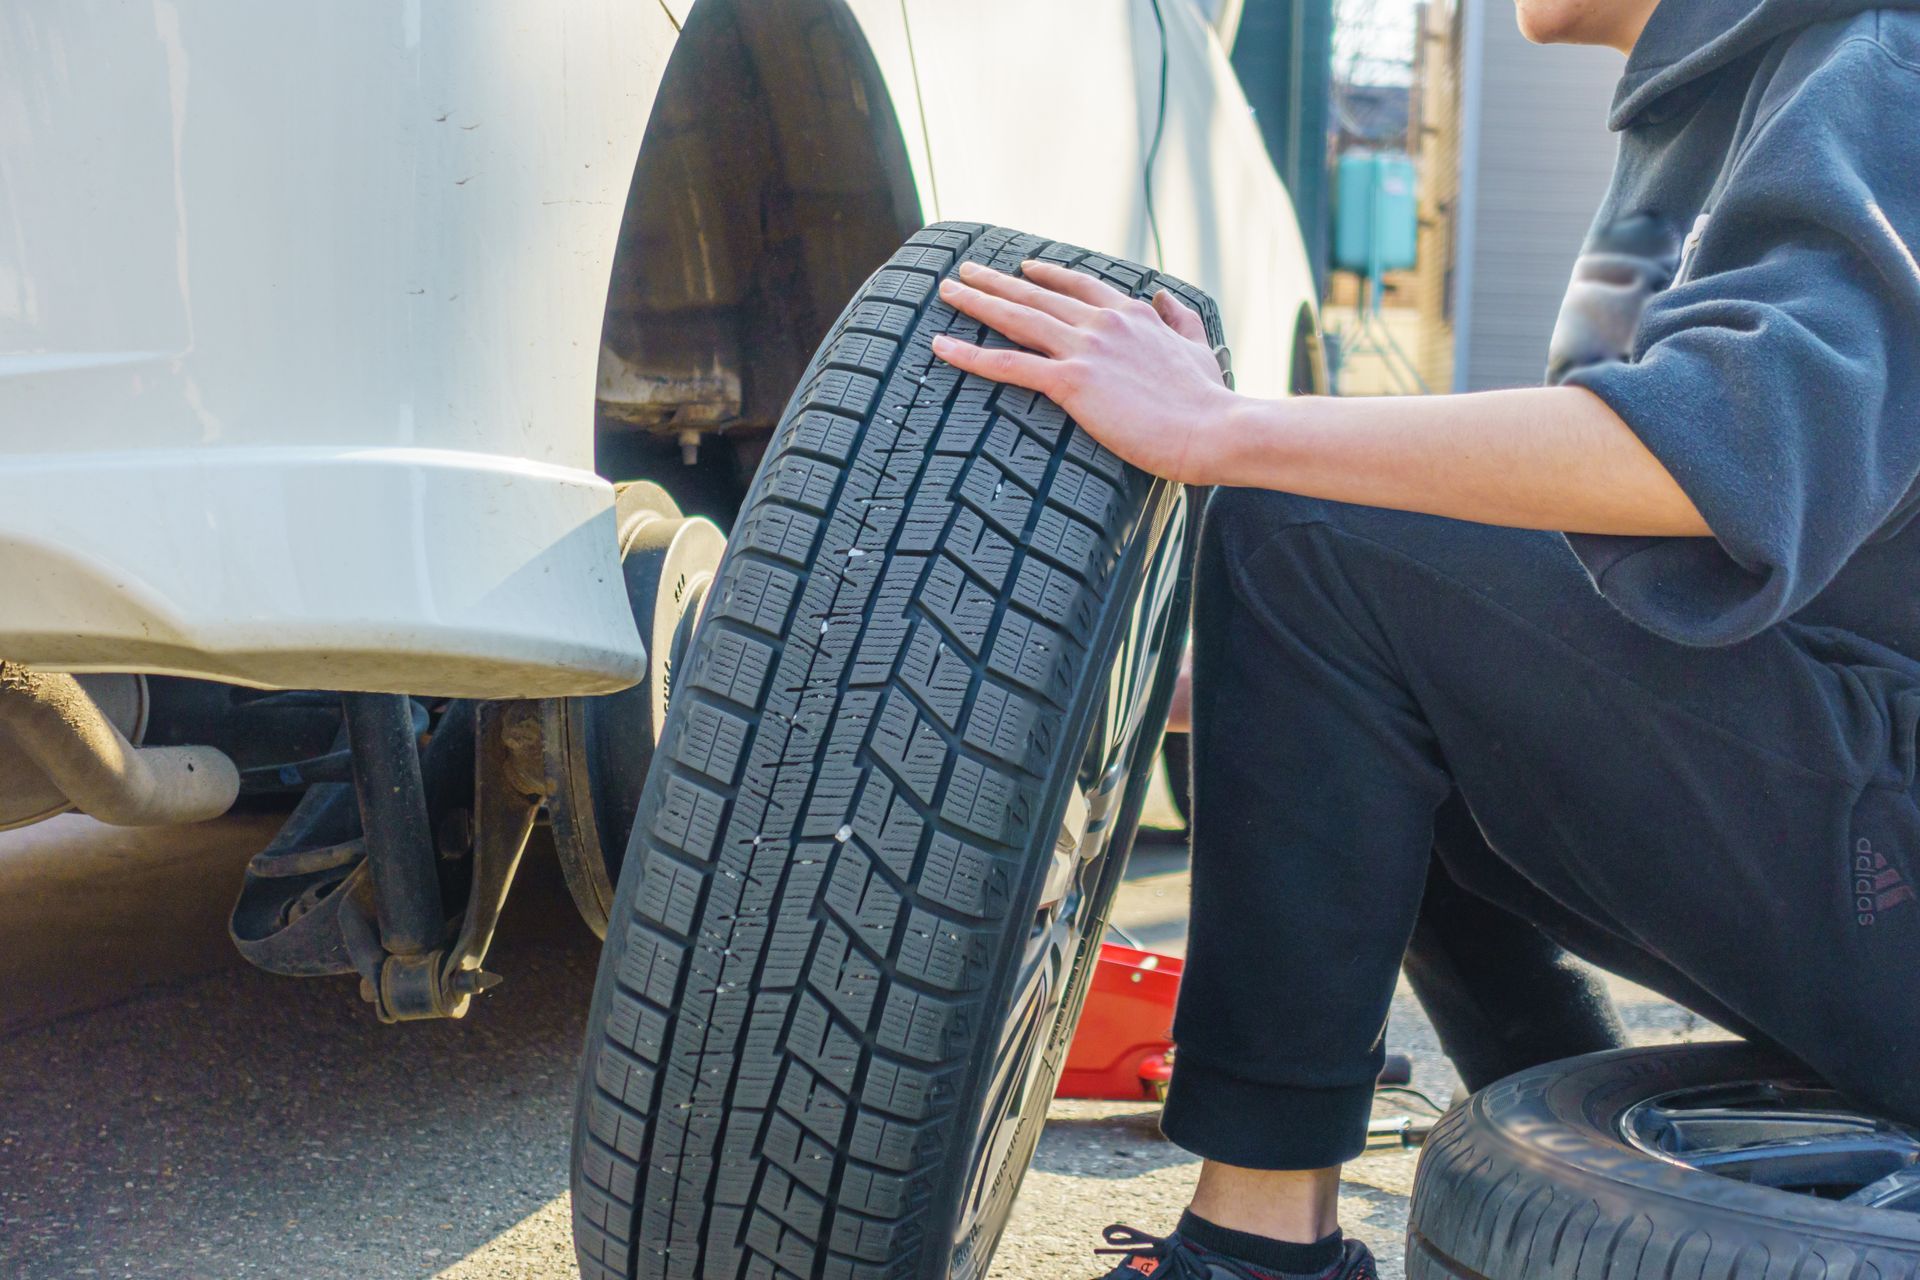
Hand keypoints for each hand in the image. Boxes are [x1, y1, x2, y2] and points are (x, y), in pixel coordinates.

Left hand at [931, 260, 1240, 484]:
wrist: (1214, 428)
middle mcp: (1103, 322)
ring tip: (947, 291)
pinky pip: (1008, 364)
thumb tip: (1165, 297)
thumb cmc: (1208, 400)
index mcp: (1132, 314)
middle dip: (997, 280)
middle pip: (1037, 295)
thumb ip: (1179, 319)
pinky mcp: (1072, 382)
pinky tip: (941, 347)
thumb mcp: (1199, 347)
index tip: (1026, 268)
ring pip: (1016, 318)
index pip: (1081, 285)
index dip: (1049, 275)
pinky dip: (970, 354)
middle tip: (965, 271)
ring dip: (976, 302)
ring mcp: (1085, 349)